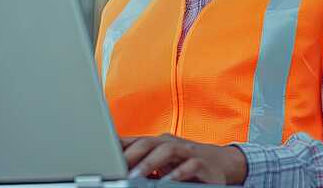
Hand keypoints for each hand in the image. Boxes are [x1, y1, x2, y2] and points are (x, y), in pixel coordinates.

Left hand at [121, 133, 246, 184]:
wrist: (219, 164)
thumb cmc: (184, 163)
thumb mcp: (161, 161)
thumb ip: (142, 160)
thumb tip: (116, 160)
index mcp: (158, 143)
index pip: (135, 140)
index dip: (119, 146)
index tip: (102, 155)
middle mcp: (171, 144)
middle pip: (148, 143)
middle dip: (130, 155)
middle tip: (117, 170)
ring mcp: (187, 152)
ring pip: (167, 151)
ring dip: (149, 164)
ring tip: (135, 177)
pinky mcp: (202, 164)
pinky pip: (190, 166)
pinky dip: (177, 174)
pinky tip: (166, 182)